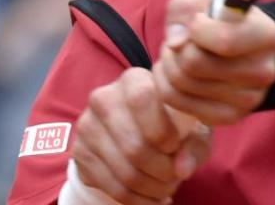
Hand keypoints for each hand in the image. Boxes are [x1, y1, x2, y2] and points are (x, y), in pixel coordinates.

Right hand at [73, 68, 210, 204]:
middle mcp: (104, 98)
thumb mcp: (191, 129)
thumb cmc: (172, 126)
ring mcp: (88, 126)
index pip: (142, 99)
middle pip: (134, 145)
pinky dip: (137, 200)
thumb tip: (182, 168)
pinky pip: (112, 186)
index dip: (162, 129)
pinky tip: (151, 197)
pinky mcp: (80, 152)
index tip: (175, 146)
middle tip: (175, 177)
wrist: (134, 134)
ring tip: (166, 188)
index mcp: (133, 81)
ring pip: (125, 171)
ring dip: (152, 188)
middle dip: (163, 171)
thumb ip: (194, 145)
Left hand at [154, 0, 274, 124]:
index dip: (196, 28)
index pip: (223, 40)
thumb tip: (176, 42)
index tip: (197, 22)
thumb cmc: (220, 16)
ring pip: (181, 84)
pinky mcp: (229, 117)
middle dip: (175, 47)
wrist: (240, 46)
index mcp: (267, 36)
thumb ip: (187, 6)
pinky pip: (177, 102)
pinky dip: (166, 84)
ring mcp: (248, 100)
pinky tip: (177, 72)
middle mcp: (263, 72)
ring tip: (178, 53)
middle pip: (194, 64)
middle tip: (180, 40)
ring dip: (168, 63)